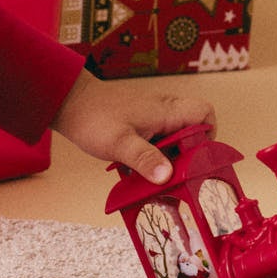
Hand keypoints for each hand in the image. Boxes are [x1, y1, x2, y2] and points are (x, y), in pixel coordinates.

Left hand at [51, 67, 215, 184]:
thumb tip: (167, 176)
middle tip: (173, 173)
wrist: (67, 102)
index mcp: (166, 111)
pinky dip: (151, 153)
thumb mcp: (119, 143)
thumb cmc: (93, 117)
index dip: (209, 134)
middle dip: (186, 154)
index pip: (205, 114)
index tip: (197, 157)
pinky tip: (137, 168)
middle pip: (191, 130)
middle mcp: (162, 110)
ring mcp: (150, 116)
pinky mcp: (137, 122)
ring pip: (172, 138)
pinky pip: (155, 139)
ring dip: (166, 156)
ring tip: (152, 174)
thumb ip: (144, 159)